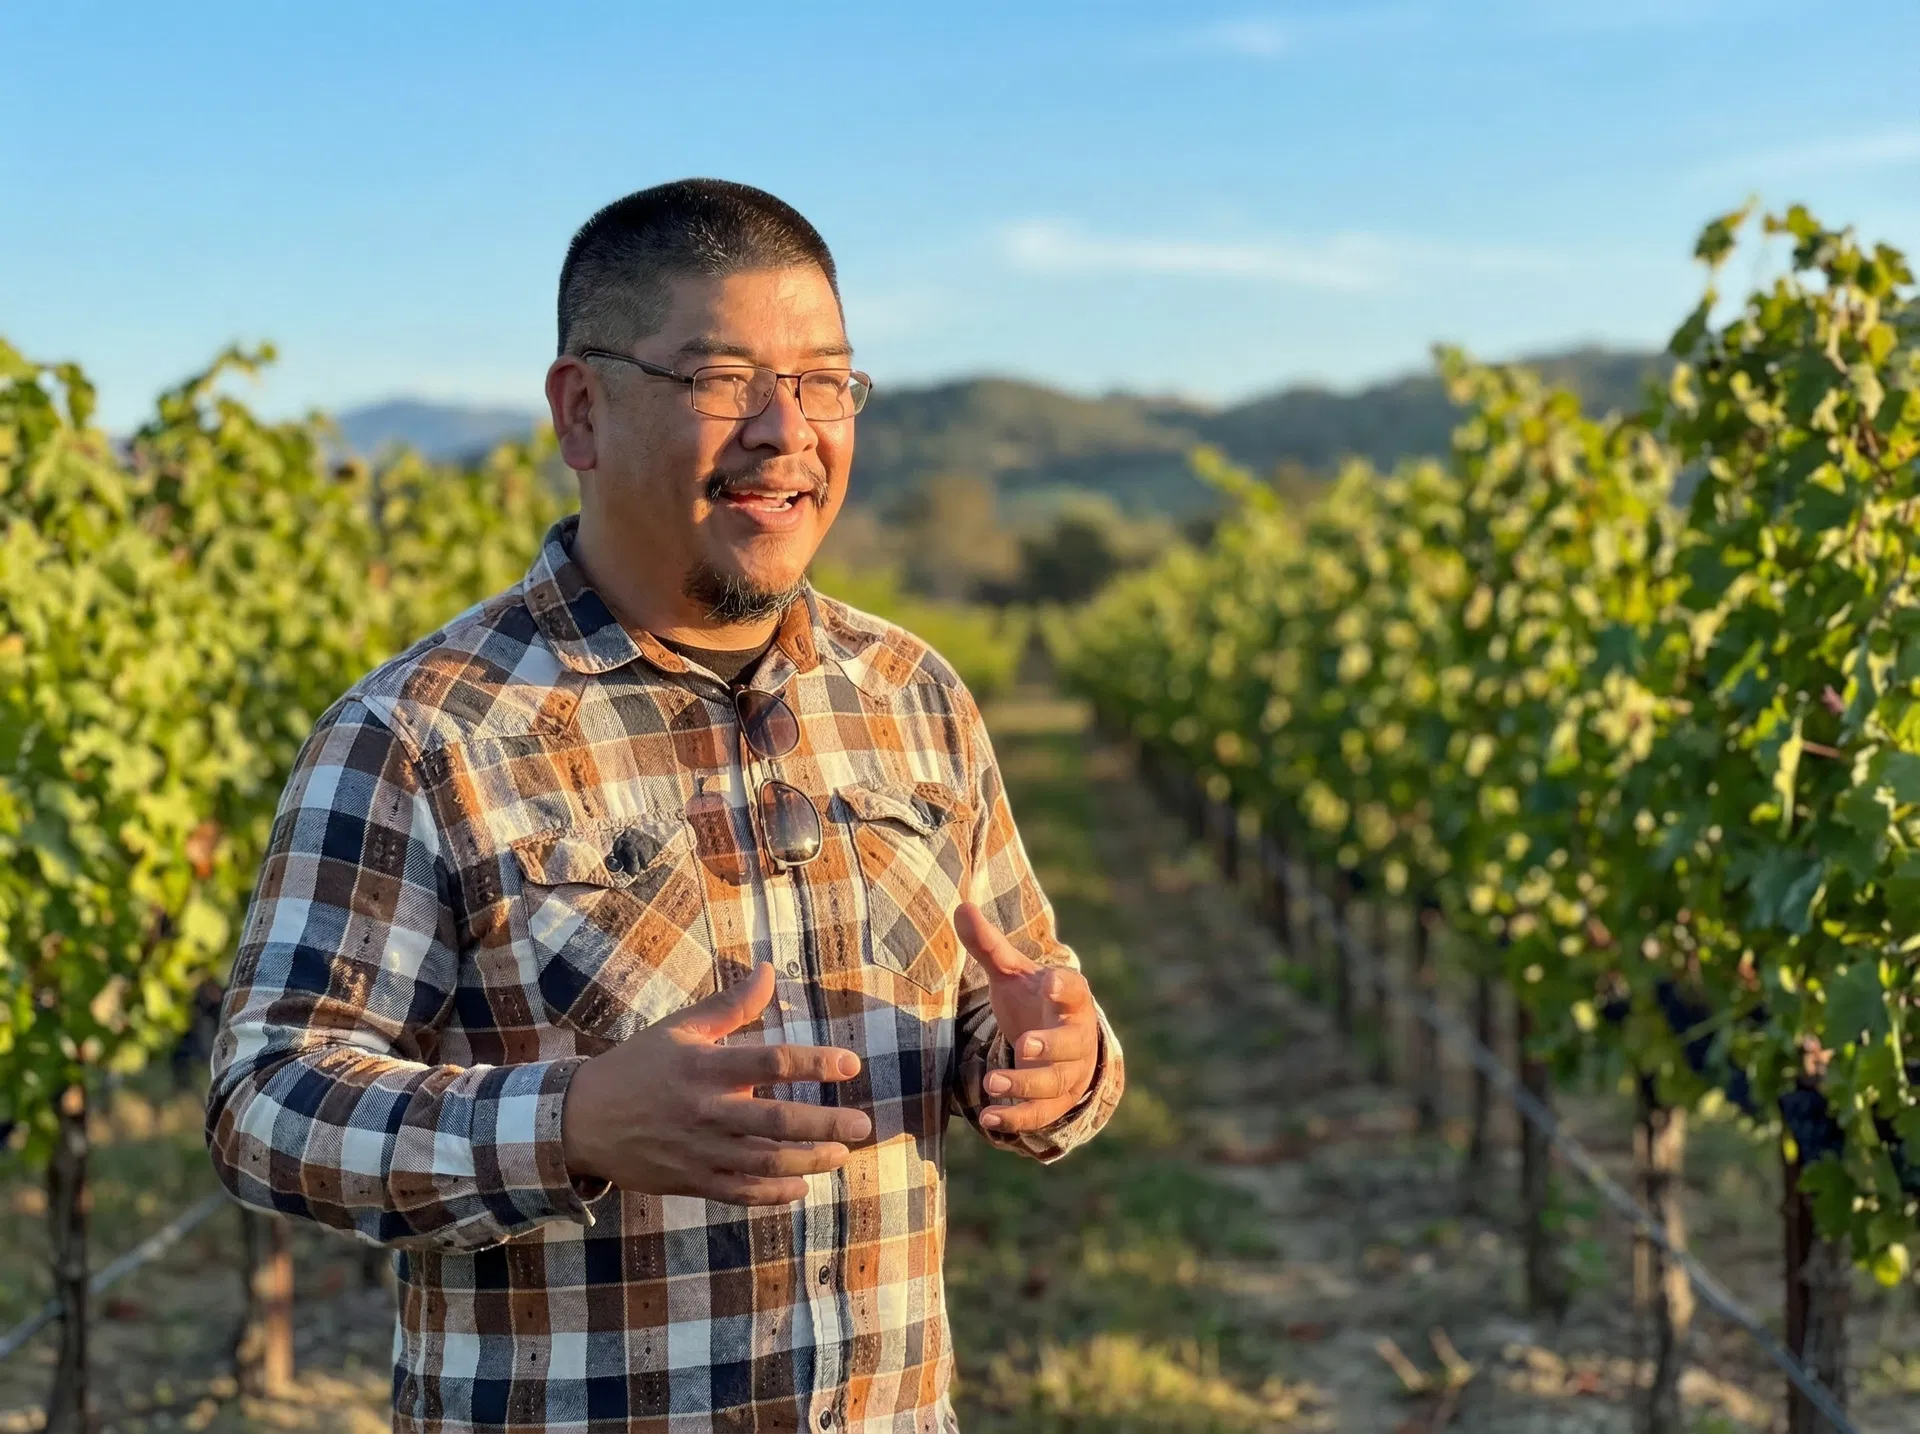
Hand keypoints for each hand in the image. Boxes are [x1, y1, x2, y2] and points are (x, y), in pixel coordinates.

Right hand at [560, 962, 871, 1204]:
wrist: (581, 1120)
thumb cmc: (637, 1067)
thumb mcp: (680, 1029)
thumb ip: (730, 1005)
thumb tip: (768, 969)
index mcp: (705, 1067)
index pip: (771, 1063)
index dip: (815, 1065)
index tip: (851, 1066)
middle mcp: (706, 1111)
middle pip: (776, 1121)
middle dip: (826, 1124)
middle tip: (863, 1125)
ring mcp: (699, 1151)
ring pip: (764, 1163)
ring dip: (809, 1162)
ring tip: (841, 1155)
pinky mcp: (690, 1181)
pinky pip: (739, 1192)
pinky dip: (773, 1194)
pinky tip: (801, 1188)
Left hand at [954, 902, 1098, 1134]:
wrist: (1059, 1043)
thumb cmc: (1034, 1001)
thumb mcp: (1013, 973)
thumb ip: (989, 946)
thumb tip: (961, 906)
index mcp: (1069, 998)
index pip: (1073, 989)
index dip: (1063, 986)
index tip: (1048, 982)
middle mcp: (1076, 1036)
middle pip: (1070, 1045)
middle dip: (1050, 1046)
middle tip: (1023, 1044)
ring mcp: (1069, 1072)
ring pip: (1055, 1083)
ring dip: (1025, 1085)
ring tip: (992, 1083)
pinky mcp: (1057, 1101)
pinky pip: (1042, 1115)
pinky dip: (1018, 1118)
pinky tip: (990, 1117)